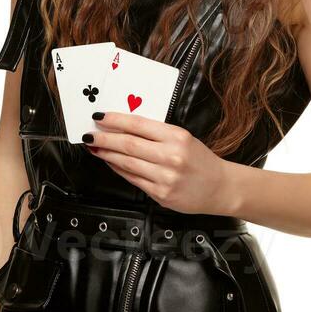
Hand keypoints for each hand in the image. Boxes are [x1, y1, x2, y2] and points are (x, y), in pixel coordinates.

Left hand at [83, 111, 234, 216]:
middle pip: (128, 144)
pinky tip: (111, 163)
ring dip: (107, 155)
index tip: (99, 117)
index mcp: (177, 137)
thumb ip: (156, 133)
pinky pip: (133, 179)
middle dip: (104, 138)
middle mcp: (171, 156)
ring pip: (127, 163)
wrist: (220, 187)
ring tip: (96, 148)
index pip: (138, 125)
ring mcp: (165, 177)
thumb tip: (124, 127)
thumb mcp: (183, 138)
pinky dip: (119, 170)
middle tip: (90, 134)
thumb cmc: (200, 160)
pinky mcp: (161, 194)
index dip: (115, 120)